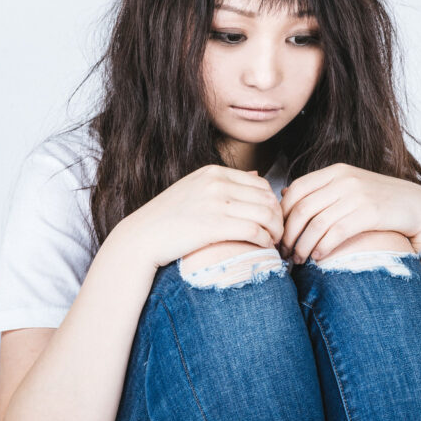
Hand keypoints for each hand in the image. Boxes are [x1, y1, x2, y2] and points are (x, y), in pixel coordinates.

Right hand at [119, 164, 283, 268]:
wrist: (140, 238)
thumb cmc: (168, 218)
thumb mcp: (195, 188)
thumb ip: (225, 182)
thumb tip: (256, 175)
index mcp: (213, 172)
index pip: (261, 184)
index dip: (273, 204)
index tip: (273, 221)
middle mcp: (216, 183)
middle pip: (267, 198)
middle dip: (279, 218)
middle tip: (279, 234)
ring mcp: (216, 203)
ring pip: (266, 214)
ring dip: (276, 231)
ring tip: (275, 243)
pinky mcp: (215, 225)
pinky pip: (255, 231)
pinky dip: (266, 241)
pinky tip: (264, 248)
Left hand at [278, 163, 420, 263]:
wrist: (417, 206)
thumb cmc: (379, 201)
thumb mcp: (349, 187)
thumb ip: (321, 189)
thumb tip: (285, 194)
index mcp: (336, 171)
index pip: (296, 190)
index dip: (282, 215)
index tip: (278, 234)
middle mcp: (344, 179)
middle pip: (302, 209)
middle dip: (288, 234)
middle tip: (284, 252)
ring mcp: (357, 195)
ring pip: (316, 223)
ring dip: (303, 246)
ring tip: (299, 260)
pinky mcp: (369, 212)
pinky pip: (336, 233)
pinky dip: (323, 247)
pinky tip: (318, 258)